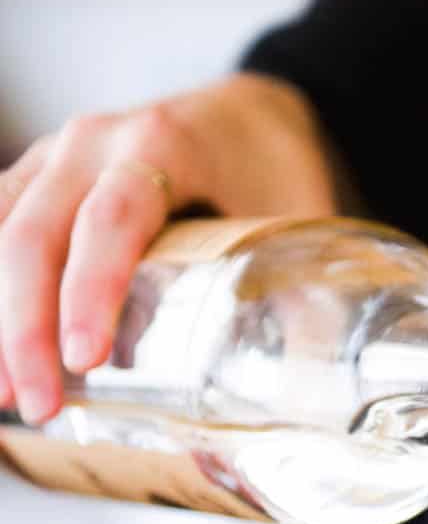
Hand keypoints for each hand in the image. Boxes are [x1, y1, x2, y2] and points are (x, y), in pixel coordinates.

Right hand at [0, 74, 334, 424]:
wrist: (251, 114)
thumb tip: (294, 410)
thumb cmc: (275, 169)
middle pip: (34, 230)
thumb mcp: (301, 223)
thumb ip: (301, 307)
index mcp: (165, 142)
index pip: (113, 218)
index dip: (92, 290)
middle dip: (26, 326)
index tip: (84, 361)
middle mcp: (94, 142)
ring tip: (7, 397)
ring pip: (0, 229)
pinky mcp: (36, 180)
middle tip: (40, 403)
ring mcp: (56, 157)